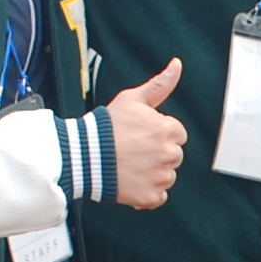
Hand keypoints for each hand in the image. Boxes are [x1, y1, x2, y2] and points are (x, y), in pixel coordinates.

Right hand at [107, 59, 187, 207]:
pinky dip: (147, 193)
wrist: (83, 156)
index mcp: (168, 130)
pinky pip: (158, 196)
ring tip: (130, 165)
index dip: (158, 134)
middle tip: (133, 151)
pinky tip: (131, 181)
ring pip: (167, 176)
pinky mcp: (151, 196)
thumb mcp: (132, 98)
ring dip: (153, 173)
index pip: (177, 134)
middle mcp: (169, 154)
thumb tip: (177, 64)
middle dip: (158, 154)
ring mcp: (161, 177)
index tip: (141, 136)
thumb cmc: (106, 127)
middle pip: (174, 156)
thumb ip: (160, 84)